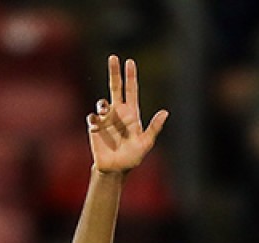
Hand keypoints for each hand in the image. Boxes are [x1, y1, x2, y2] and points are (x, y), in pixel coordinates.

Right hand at [87, 56, 167, 175]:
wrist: (115, 169)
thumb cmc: (132, 157)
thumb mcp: (146, 144)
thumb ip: (154, 128)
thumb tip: (166, 112)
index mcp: (131, 114)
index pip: (131, 91)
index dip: (131, 76)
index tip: (130, 62)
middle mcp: (118, 112)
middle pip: (115, 87)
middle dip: (114, 72)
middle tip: (113, 57)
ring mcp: (106, 118)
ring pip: (102, 102)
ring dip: (103, 104)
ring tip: (105, 110)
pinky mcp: (95, 126)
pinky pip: (92, 117)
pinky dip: (94, 117)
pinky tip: (97, 124)